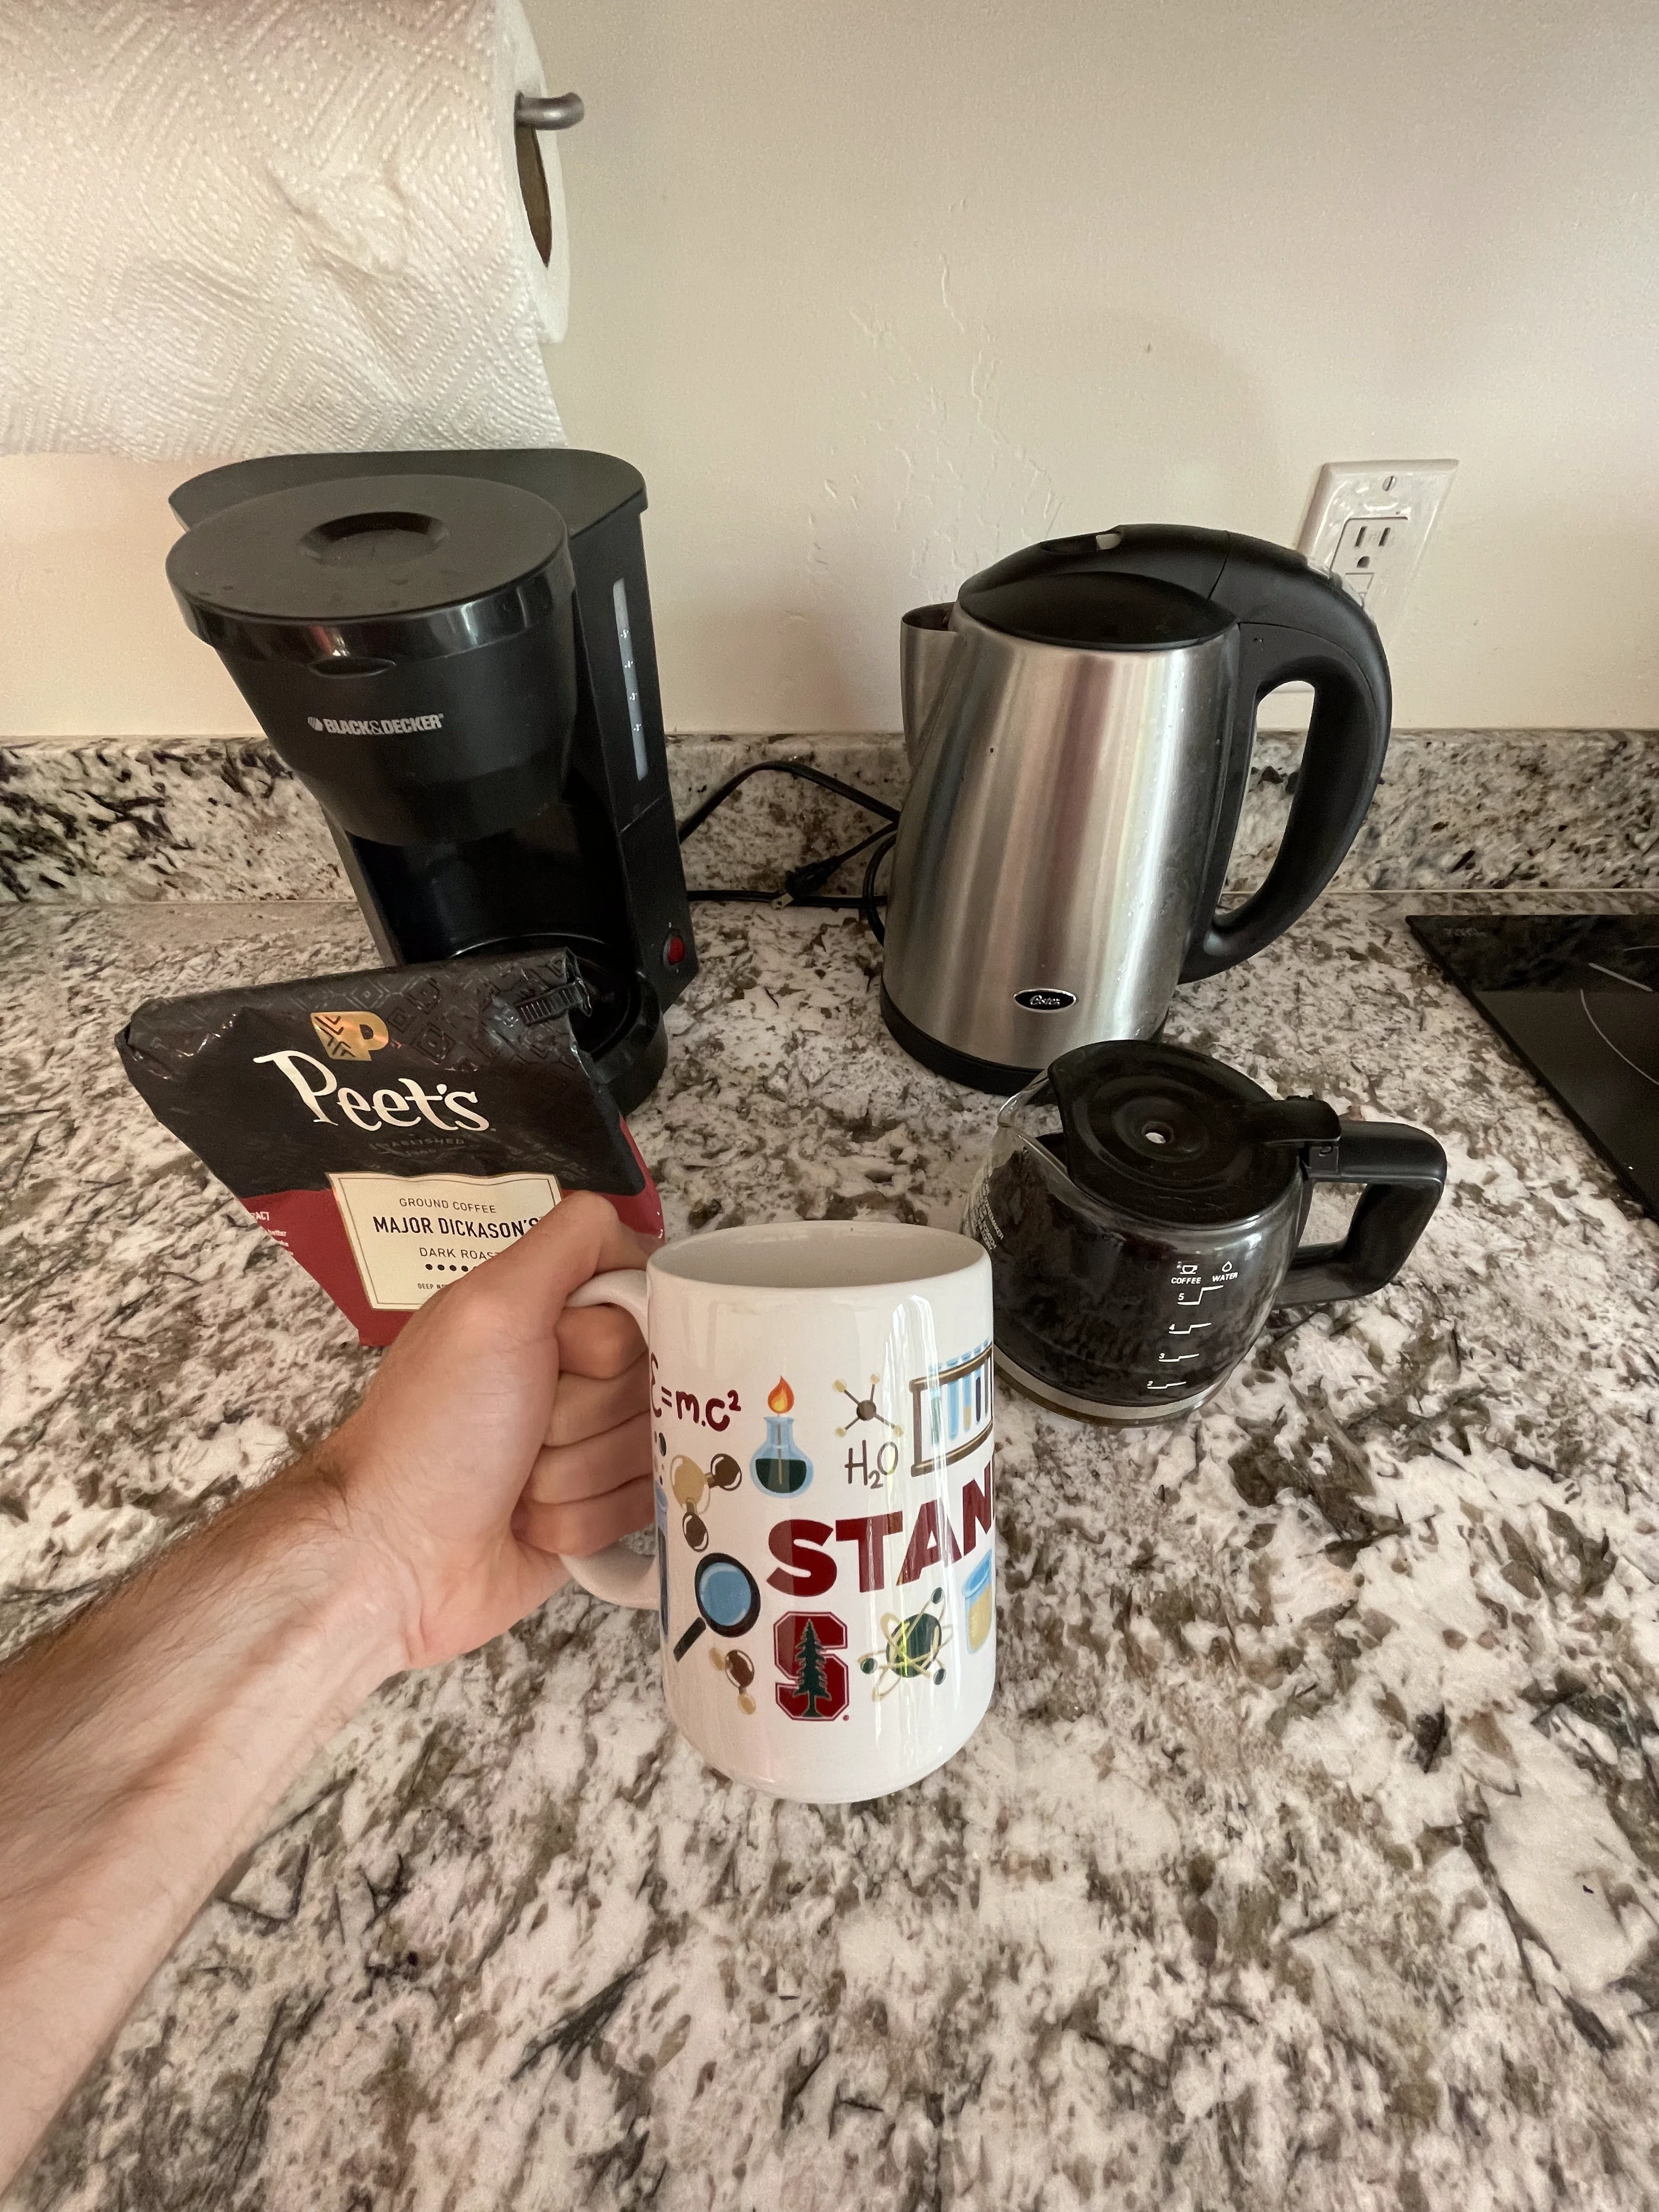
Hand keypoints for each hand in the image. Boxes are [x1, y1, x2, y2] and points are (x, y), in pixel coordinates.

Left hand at [310, 1192, 652, 1671]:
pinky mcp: (596, 1511)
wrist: (393, 1557)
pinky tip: (531, 1526)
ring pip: (650, 1446)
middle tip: (528, 1428)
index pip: (642, 1300)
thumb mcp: (490, 1308)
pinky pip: (640, 1507)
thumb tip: (637, 1238)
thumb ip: (569, 1244)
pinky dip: (585, 1521)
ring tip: (519, 1484)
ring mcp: (586, 1444)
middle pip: (652, 1379)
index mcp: (545, 1313)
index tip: (562, 1355)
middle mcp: (570, 1373)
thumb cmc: (432, 1430)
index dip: (613, 1337)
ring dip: (583, 1474)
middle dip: (593, 1414)